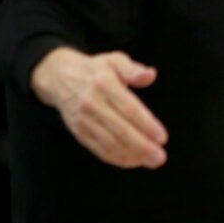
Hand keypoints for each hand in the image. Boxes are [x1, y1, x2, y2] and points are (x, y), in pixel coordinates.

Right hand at [31, 47, 167, 168]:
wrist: (61, 79)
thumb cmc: (97, 71)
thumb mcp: (114, 60)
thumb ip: (133, 69)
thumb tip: (150, 75)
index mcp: (104, 84)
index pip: (128, 108)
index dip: (146, 124)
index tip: (162, 137)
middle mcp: (92, 103)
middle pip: (120, 130)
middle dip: (142, 146)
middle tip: (160, 157)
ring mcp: (84, 120)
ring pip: (110, 143)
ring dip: (132, 156)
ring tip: (152, 161)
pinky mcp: (79, 132)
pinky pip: (100, 150)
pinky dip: (118, 158)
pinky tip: (135, 161)